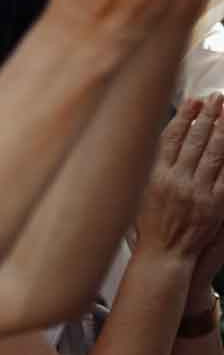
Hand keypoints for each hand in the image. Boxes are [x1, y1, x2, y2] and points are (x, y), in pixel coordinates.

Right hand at [141, 95, 223, 263]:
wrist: (164, 255)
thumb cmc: (150, 227)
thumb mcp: (139, 195)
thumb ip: (150, 170)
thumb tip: (160, 145)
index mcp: (154, 177)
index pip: (170, 139)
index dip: (183, 117)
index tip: (192, 102)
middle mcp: (175, 181)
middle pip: (194, 141)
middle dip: (206, 116)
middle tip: (216, 98)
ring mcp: (196, 191)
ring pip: (213, 152)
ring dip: (222, 129)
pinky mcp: (214, 203)